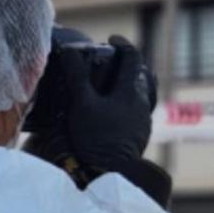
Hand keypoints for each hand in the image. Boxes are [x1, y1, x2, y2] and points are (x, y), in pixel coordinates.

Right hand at [60, 35, 153, 171]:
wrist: (109, 173)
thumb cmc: (95, 138)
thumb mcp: (81, 104)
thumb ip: (76, 76)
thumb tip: (69, 50)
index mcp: (131, 92)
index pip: (133, 58)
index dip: (122, 45)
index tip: (111, 40)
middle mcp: (142, 104)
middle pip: (143, 75)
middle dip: (130, 64)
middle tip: (113, 61)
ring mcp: (143, 121)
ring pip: (144, 94)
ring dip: (132, 84)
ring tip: (115, 83)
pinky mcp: (140, 136)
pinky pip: (140, 111)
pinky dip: (130, 102)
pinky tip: (116, 108)